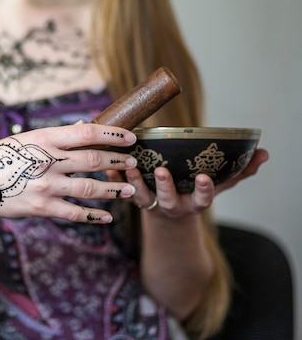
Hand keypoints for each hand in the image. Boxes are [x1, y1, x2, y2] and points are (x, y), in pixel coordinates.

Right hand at [0, 123, 138, 223]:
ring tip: (128, 189)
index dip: (114, 135)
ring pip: (90, 187)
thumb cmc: (1, 157)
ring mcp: (45, 186)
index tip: (131, 138)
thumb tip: (86, 129)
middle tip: (133, 162)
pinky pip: (75, 213)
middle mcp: (47, 161)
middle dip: (117, 161)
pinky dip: (94, 216)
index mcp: (44, 139)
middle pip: (94, 160)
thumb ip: (56, 138)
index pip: (88, 134)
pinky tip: (106, 217)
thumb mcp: (26, 140)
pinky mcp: (41, 208)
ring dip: (113, 189)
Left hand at [108, 148, 269, 218]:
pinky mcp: (133, 200)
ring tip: (129, 165)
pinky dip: (114, 180)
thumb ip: (240, 172)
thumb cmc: (194, 194)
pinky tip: (108, 167)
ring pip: (141, 196)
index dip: (203, 190)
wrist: (169, 218)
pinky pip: (121, 192)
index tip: (204, 178)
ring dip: (134, 181)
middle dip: (165, 186)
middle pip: (168, 198)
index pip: (202, 199)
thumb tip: (264, 154)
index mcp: (194, 203)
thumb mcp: (219, 186)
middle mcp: (172, 205)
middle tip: (161, 171)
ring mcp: (151, 204)